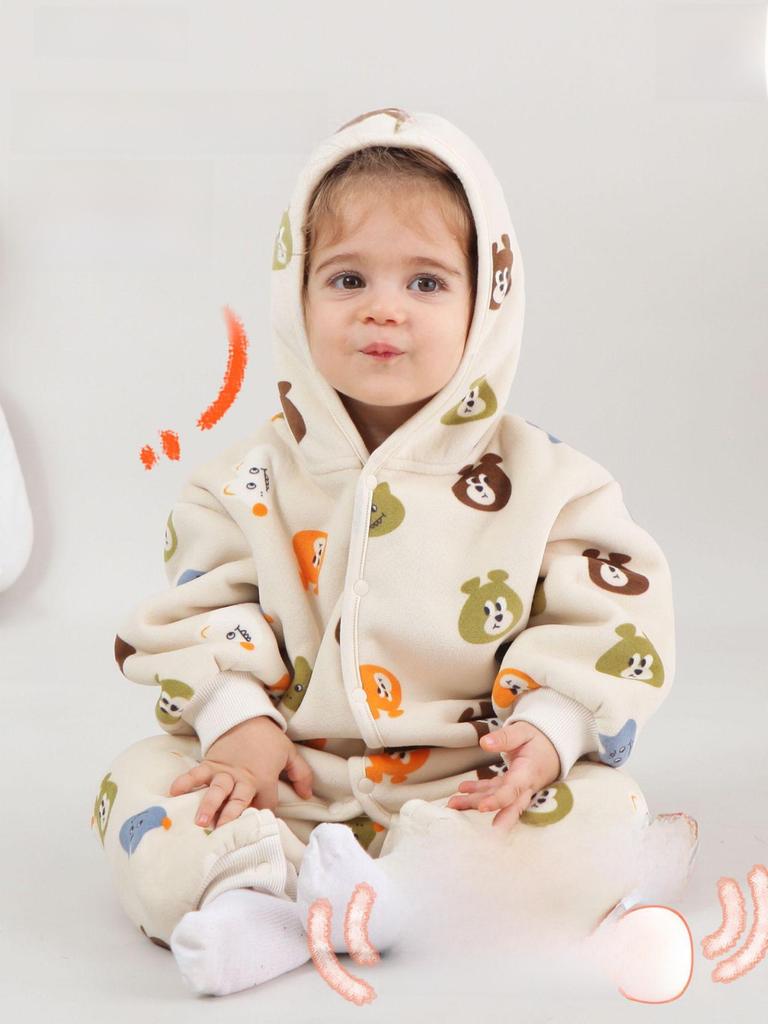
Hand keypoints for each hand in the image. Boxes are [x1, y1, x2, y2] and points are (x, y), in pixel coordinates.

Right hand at [168, 716, 313, 829]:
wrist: (246, 714)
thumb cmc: (268, 738)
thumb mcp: (289, 753)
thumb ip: (301, 774)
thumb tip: (308, 795)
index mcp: (264, 778)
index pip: (265, 805)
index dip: (262, 817)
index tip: (257, 829)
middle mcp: (243, 778)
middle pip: (238, 801)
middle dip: (231, 817)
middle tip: (222, 832)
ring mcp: (225, 772)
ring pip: (216, 790)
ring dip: (208, 805)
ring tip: (199, 821)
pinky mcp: (211, 763)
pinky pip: (196, 773)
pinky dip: (185, 782)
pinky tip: (173, 793)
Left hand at [446, 721, 560, 830]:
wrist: (554, 745)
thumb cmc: (540, 738)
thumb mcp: (524, 731)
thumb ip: (505, 737)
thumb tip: (485, 743)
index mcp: (528, 773)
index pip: (513, 790)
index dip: (498, 800)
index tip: (482, 807)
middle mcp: (524, 785)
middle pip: (506, 805)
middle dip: (484, 812)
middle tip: (464, 820)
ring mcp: (518, 788)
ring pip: (495, 798)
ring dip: (474, 802)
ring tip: (452, 803)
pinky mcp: (512, 785)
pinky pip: (494, 791)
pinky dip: (478, 792)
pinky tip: (462, 790)